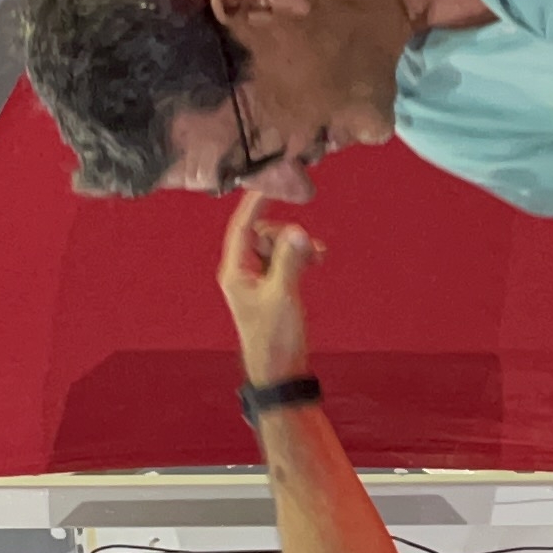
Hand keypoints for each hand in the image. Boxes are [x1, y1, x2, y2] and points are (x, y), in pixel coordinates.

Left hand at [216, 191, 319, 384]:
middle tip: (307, 245)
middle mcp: (242, 271)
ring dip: (297, 246)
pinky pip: (285, 259)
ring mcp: (257, 279)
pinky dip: (300, 257)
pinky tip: (315, 261)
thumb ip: (290, 260)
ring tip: (317, 258)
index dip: (256, 201)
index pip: (242, 225)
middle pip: (263, 233)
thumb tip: (297, 231)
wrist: (280, 371)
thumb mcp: (283, 295)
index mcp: (235, 271)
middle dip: (286, 233)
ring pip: (277, 246)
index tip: (272, 181)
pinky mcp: (272, 286)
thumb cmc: (274, 339)